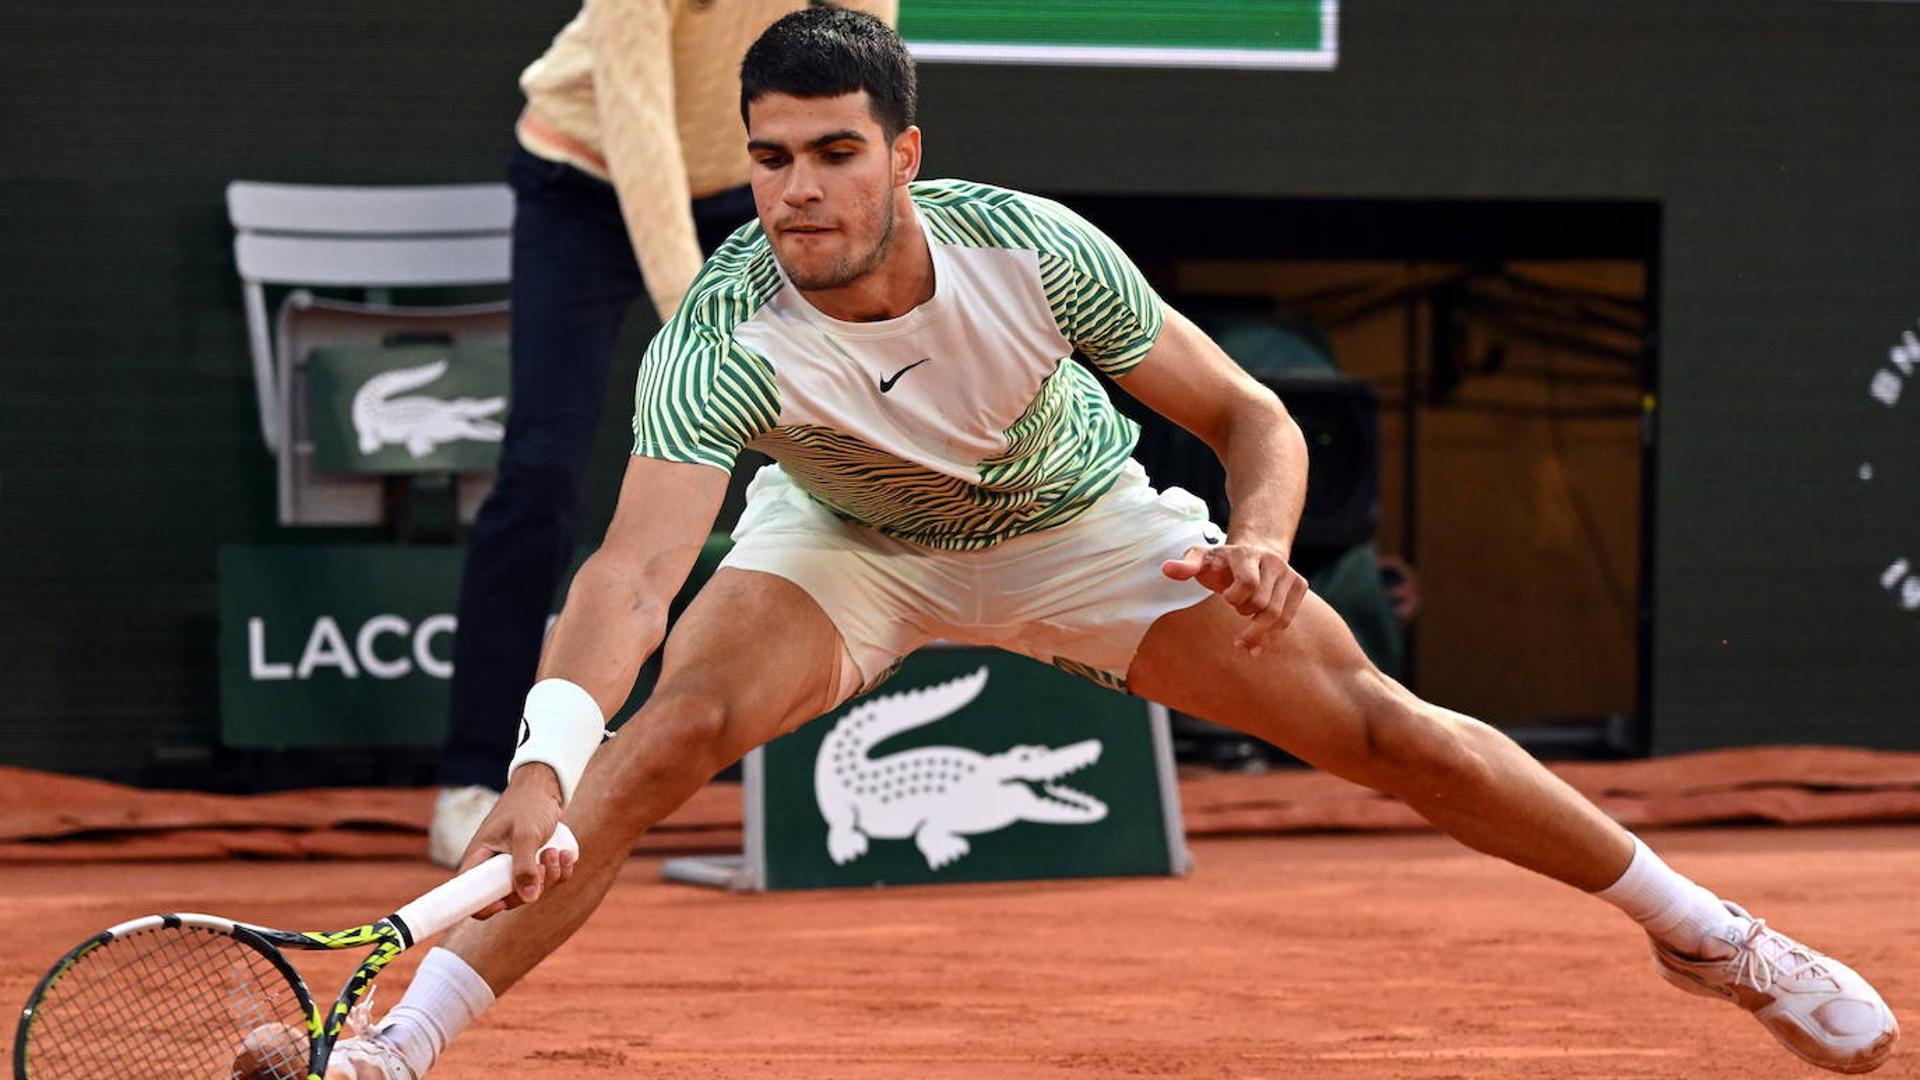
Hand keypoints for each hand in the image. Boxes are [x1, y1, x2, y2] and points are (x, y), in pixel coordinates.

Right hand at [458, 765, 574, 918]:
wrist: (545, 787)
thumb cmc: (528, 805)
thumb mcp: (526, 834)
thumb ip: (524, 865)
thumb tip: (528, 898)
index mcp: (479, 858)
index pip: (468, 894)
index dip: (482, 907)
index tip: (503, 904)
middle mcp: (493, 866)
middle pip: (506, 898)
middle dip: (531, 888)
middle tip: (545, 864)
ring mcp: (513, 866)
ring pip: (530, 891)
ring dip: (550, 877)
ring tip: (557, 852)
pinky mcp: (532, 863)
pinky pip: (546, 881)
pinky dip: (559, 872)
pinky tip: (567, 855)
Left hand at [1161, 543, 1308, 656]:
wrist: (1254, 552)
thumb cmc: (1221, 562)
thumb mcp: (1201, 559)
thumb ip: (1187, 565)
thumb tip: (1166, 569)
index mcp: (1247, 553)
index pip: (1248, 584)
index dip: (1234, 598)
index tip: (1225, 597)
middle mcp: (1272, 561)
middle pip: (1262, 604)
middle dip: (1244, 612)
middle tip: (1236, 607)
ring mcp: (1289, 573)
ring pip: (1277, 615)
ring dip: (1257, 630)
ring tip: (1242, 639)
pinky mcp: (1300, 585)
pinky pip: (1287, 619)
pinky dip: (1271, 636)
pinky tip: (1256, 647)